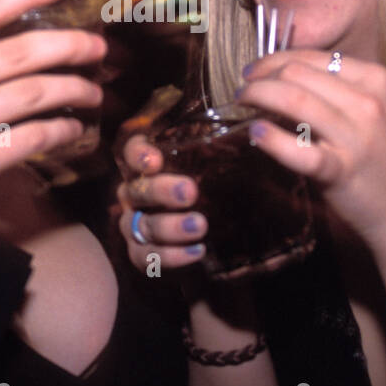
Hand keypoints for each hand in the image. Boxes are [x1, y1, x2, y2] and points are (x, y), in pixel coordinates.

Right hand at [111, 133, 206, 272]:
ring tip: (200, 226)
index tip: (156, 159)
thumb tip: (254, 127)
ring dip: (170, 226)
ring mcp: (134, 225)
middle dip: (161, 190)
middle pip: (136, 190)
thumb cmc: (213, 188)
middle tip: (190, 192)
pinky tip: (197, 251)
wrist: (214, 236)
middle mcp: (134, 194)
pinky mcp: (141, 254)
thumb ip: (218, 148)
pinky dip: (171, 256)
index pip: (132, 152)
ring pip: (141, 226)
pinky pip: (146, 257)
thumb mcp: (216, 164)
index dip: (138, 154)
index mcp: (146, 167)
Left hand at [236, 50, 385, 251]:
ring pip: (295, 99)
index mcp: (375, 78)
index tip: (254, 71)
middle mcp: (369, 102)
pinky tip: (256, 134)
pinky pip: (299, 149)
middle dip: (260, 77)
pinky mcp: (343, 171)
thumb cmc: (380, 158)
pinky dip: (271, 139)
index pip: (312, 56)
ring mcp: (357, 136)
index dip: (274, 60)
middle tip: (243, 91)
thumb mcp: (369, 110)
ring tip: (243, 106)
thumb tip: (279, 75)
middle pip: (297, 73)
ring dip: (259, 97)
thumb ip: (334, 90)